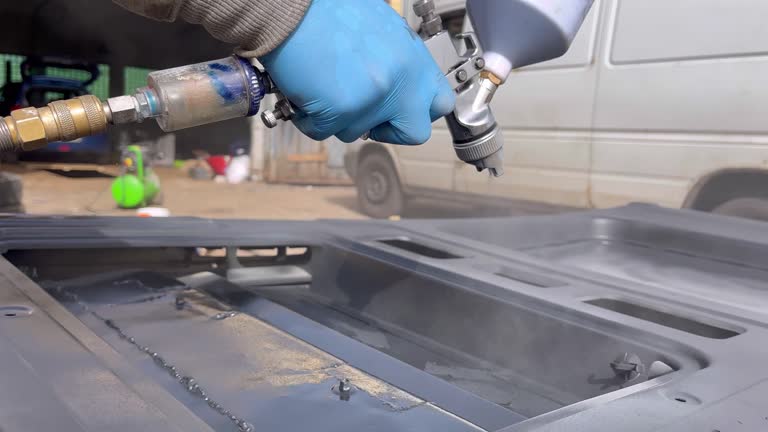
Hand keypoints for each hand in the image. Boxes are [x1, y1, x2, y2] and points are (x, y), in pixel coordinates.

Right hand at [259, 0, 454, 144]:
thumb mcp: (382, 30)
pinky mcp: (340, 110)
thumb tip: (395, 87)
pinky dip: (309, 119)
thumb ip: (397, 63)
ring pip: (358, 132)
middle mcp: (399, 81)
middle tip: (369, 117)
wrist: (290, 7)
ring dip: (339, 118)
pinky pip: (323, 132)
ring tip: (324, 87)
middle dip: (390, 131)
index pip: (440, 104)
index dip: (419, 113)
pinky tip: (305, 93)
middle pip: (414, 132)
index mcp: (413, 59)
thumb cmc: (328, 10)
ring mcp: (372, 99)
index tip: (399, 111)